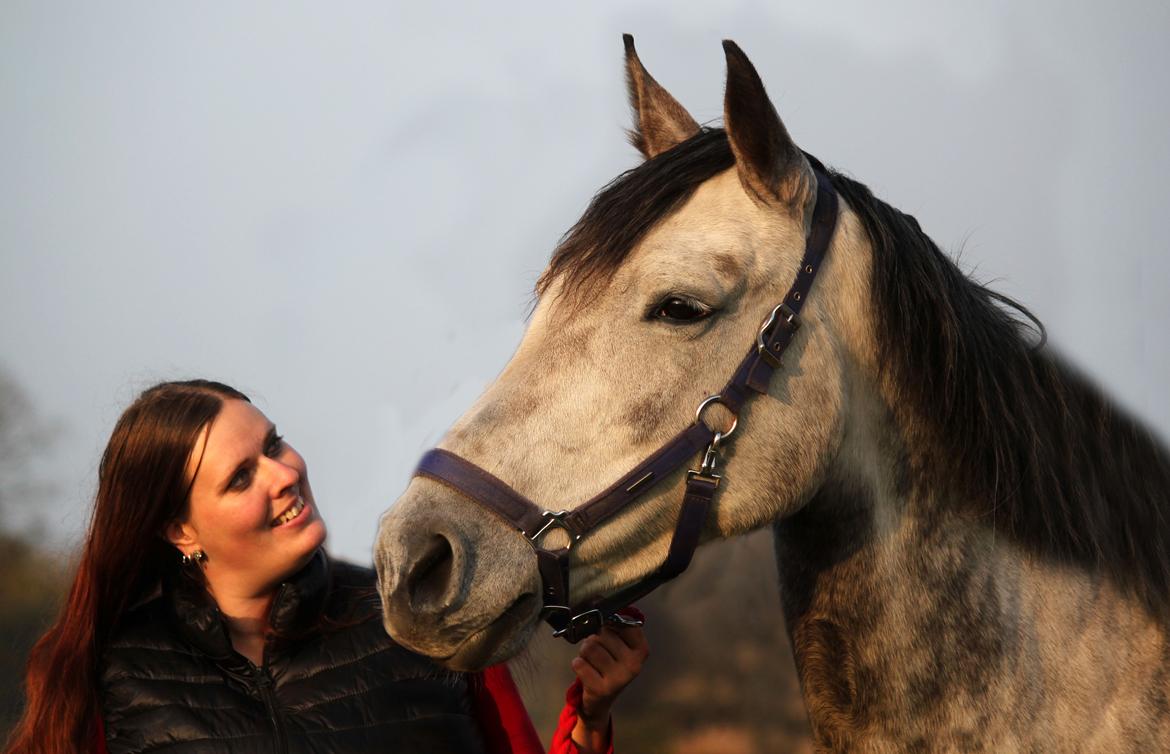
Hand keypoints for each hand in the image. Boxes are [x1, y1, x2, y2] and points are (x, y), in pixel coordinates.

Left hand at [570, 620, 648, 744]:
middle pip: (602, 633)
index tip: (609, 632)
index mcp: (641, 650)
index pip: (623, 622)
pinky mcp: (600, 689)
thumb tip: (598, 598)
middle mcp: (634, 664)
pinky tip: (586, 672)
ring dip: (584, 652)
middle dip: (594, 639)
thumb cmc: (609, 666)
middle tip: (598, 653)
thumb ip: (615, 625)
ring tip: (591, 662)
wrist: (600, 701)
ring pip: (589, 647)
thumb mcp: (619, 646)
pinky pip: (579, 663)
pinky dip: (578, 664)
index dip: (610, 624)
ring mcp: (618, 678)